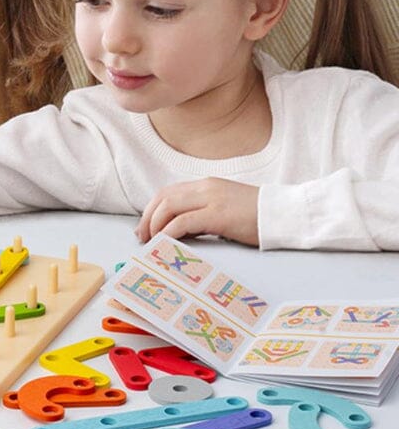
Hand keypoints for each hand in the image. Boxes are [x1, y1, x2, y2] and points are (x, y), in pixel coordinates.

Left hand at [136, 178, 259, 246]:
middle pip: (163, 197)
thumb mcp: (226, 207)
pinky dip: (168, 233)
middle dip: (147, 218)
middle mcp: (205, 188)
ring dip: (154, 225)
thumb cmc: (259, 216)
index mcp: (206, 184)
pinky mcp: (217, 215)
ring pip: (168, 207)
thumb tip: (180, 230)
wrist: (286, 214)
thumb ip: (203, 212)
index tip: (145, 227)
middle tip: (142, 237)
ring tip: (151, 242)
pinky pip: (182, 222)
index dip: (152, 209)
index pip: (169, 192)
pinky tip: (164, 244)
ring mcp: (211, 199)